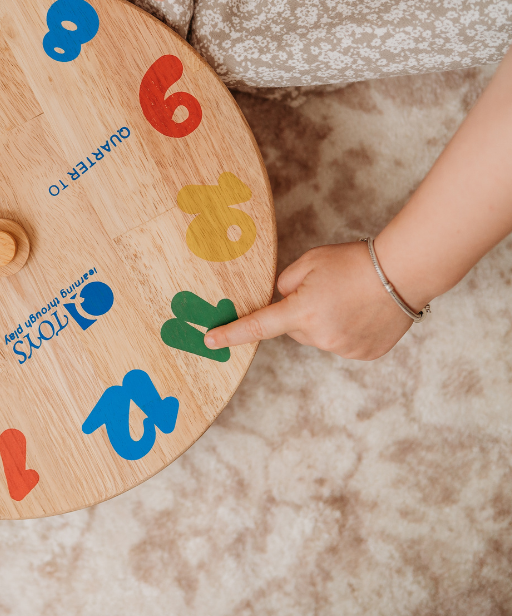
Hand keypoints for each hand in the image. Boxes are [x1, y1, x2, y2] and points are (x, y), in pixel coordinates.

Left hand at [203, 241, 414, 359]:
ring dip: (324, 321)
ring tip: (349, 299)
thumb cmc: (354, 262)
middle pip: (293, 329)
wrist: (404, 272)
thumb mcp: (310, 262)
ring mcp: (343, 348)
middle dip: (300, 312)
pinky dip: (346, 330)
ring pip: (318, 337)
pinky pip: (341, 343)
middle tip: (325, 290)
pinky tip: (362, 312)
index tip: (209, 341)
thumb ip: (286, 283)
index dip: (231, 334)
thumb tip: (280, 300)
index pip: (257, 326)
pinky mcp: (363, 354)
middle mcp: (320, 336)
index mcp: (302, 312)